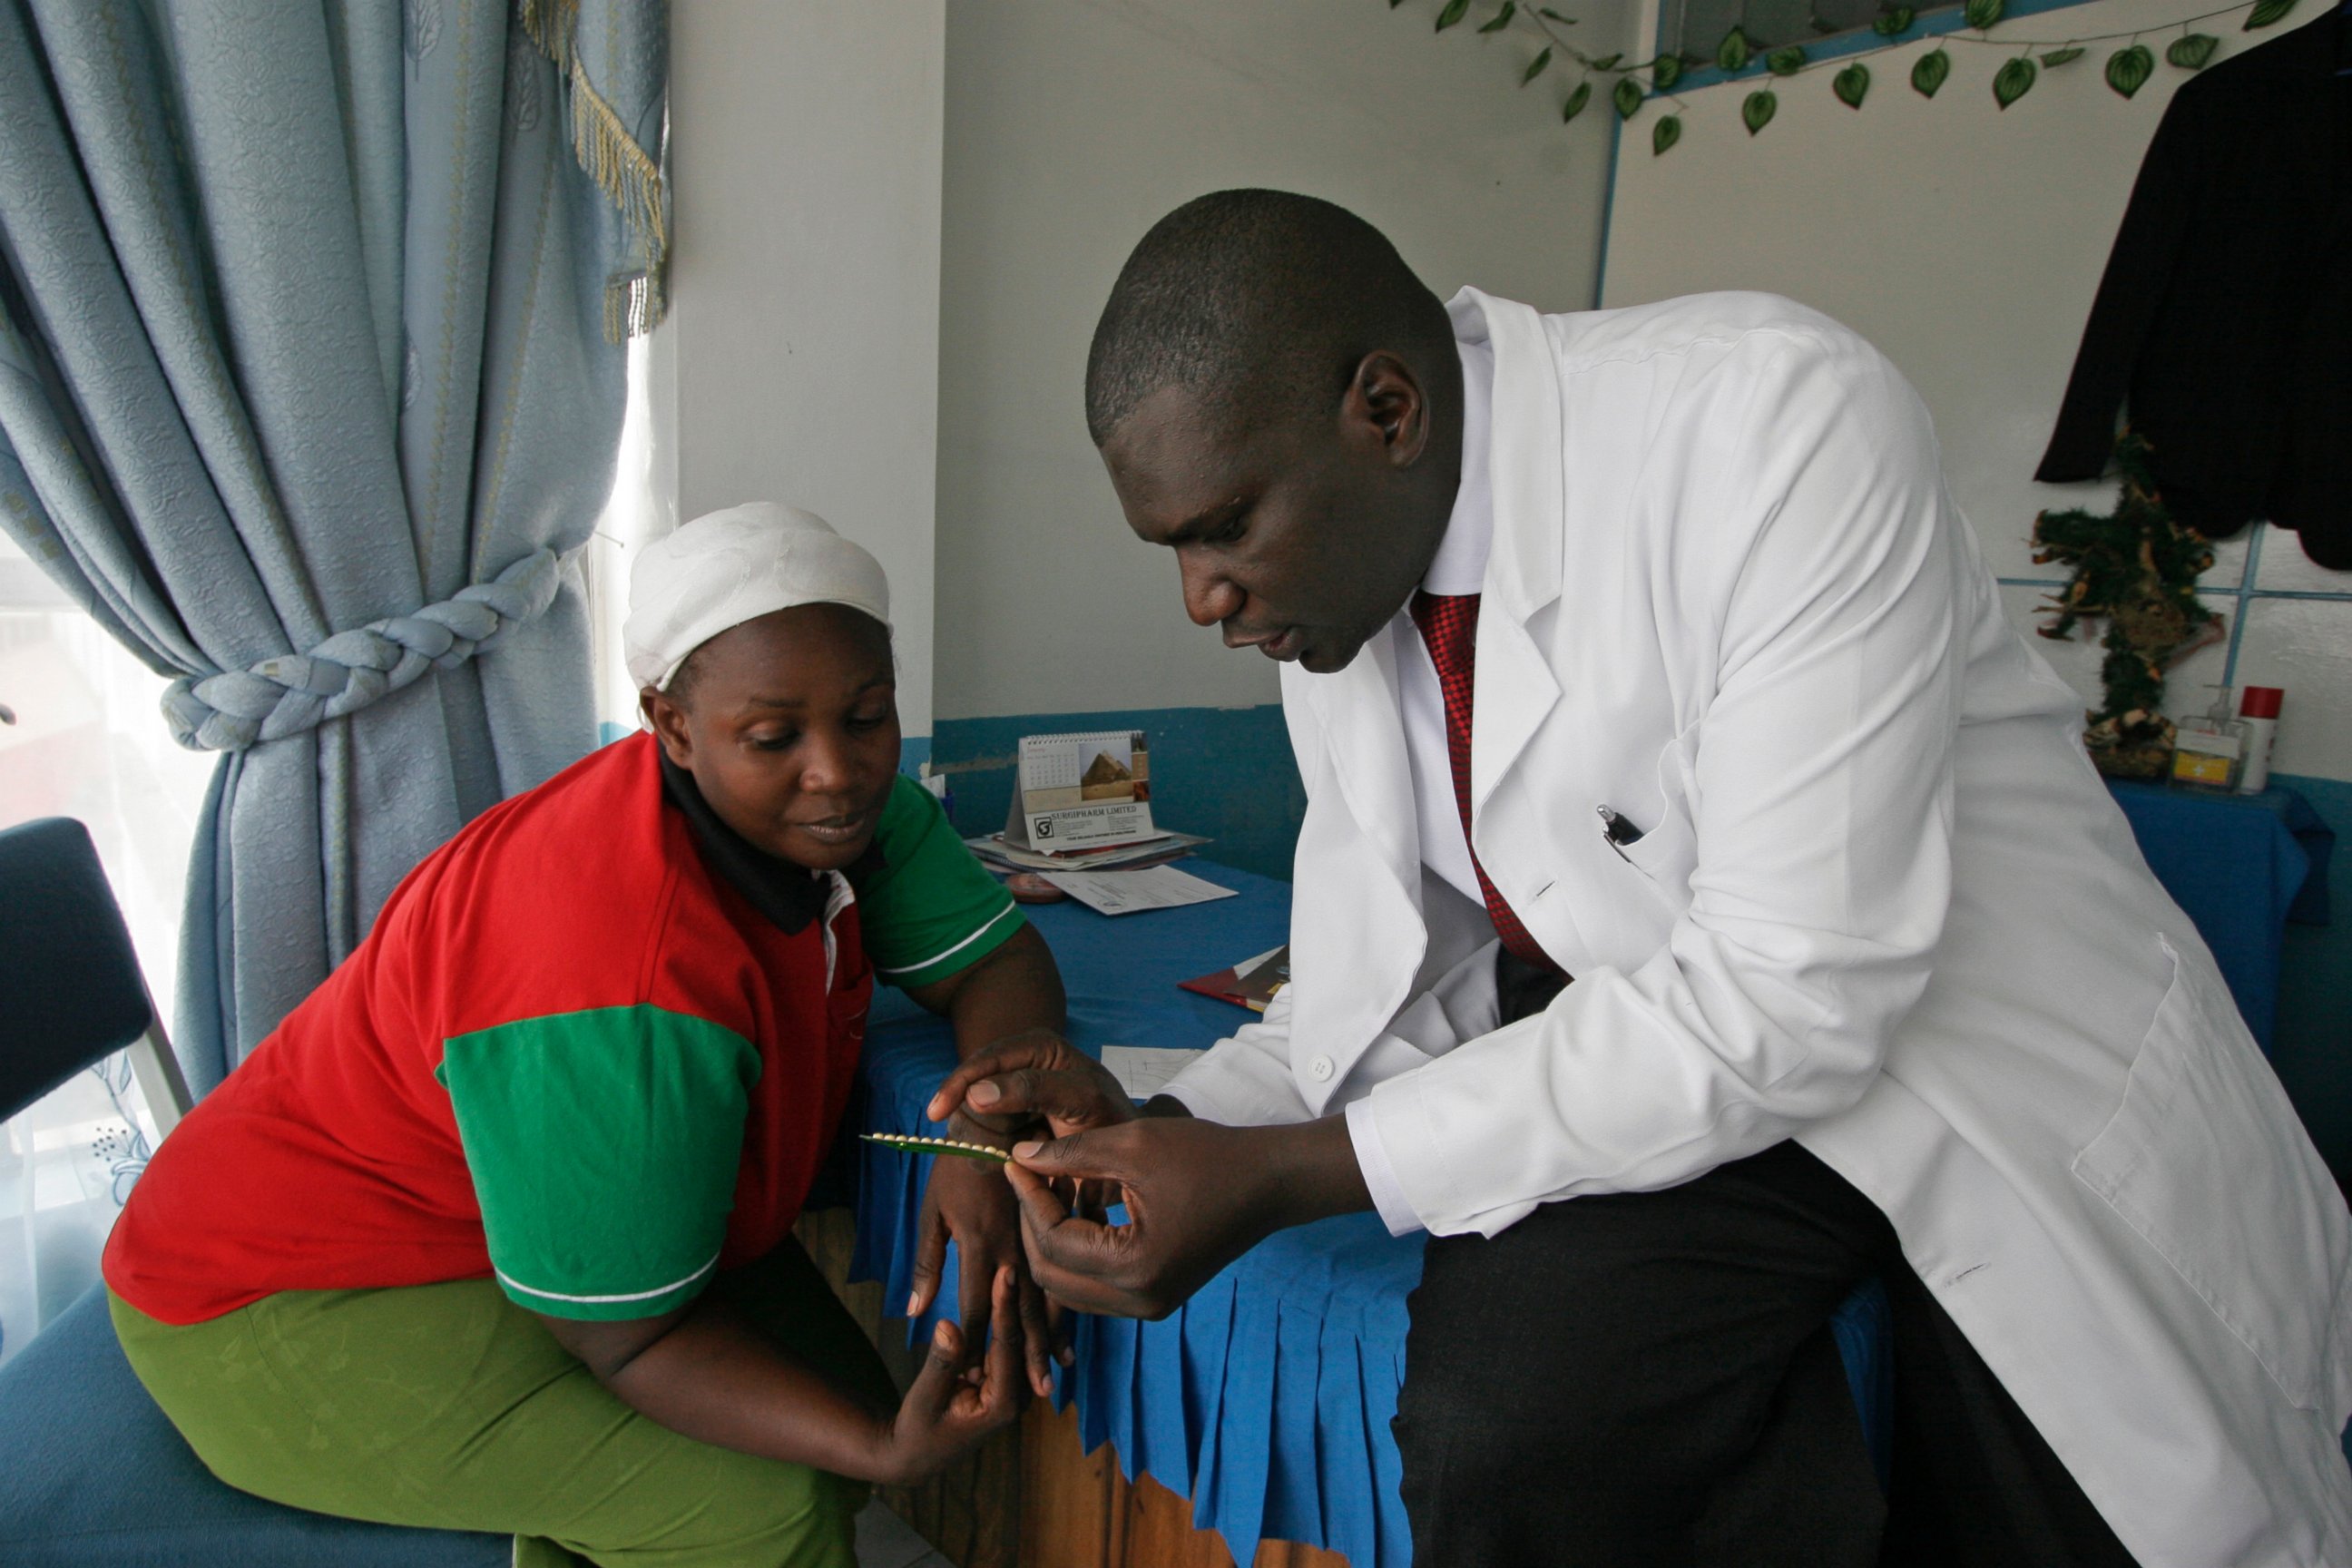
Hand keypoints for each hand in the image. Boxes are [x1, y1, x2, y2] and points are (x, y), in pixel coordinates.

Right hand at [865, 1267, 1025, 1484]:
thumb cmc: (917, 1429)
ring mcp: (1014, 1391)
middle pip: (1021, 1340)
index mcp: (1001, 1406)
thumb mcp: (924, 1399)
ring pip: (1020, 1340)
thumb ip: (941, 1363)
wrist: (917, 1453)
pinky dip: (1008, 1317)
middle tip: (1012, 1260)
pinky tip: (1009, 1289)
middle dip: (1015, 1300)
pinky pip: (1011, 1344)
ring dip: (1014, 1305)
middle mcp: (1017, 1399)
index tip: (1003, 1273)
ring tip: (1013, 1265)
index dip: (1005, 1308)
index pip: (1008, 1347)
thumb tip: (948, 1324)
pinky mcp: (1005, 1383)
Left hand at [908, 1149, 1063, 1395]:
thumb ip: (927, 1265)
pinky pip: (1064, 1273)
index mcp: (980, 1246)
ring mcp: (1038, 1238)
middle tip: (1032, 1397)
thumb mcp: (932, 1213)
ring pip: (1048, 1299)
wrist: (997, 1119)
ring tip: (1054, 1375)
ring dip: (1049, 1339)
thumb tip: (914, 1314)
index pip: (980, 1311)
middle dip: (1025, 1358)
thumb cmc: (955, 1166)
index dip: (978, 1350)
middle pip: (1021, 1315)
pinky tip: (1071, 1328)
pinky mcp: (1054, 1226)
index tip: (977, 1382)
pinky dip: (1066, 1306)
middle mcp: (1014, 1249)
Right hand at [925, 1032, 1137, 1140]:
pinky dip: (988, 1152)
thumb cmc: (1111, 1119)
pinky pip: (979, 1137)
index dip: (958, 1085)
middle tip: (1006, 1149)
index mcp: (1038, 1046)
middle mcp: (1019, 1064)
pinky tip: (1011, 1158)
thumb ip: (1033, 1089)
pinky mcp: (1005, 1123)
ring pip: (969, 1117)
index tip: (937, 1114)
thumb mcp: (1083, 1099)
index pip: (985, 1061)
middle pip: (971, 1091)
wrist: (1123, 1150)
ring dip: (984, 1141)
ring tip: (1018, 1152)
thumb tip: (977, 1093)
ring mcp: (1009, 1093)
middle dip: (976, 1123)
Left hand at [1003, 1116, 1366, 1319]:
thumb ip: (1071, 1155)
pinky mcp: (1155, 1299)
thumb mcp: (1134, 1145)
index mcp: (1136, 1267)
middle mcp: (1141, 1301)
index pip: (1054, 1243)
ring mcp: (1149, 1306)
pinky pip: (1095, 1286)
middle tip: (1028, 1177)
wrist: (1268, 1181)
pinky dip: (1077, 1253)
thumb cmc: (1208, 1157)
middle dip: (1032, 1225)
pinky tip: (1081, 1209)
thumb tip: (1019, 1157)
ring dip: (1052, 1242)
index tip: (1015, 1162)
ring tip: (1052, 1190)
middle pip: (1053, 1276)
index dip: (1029, 1201)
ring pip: (1069, 1287)